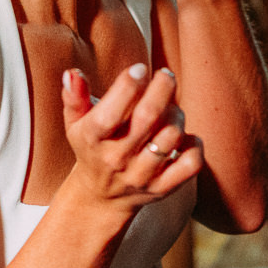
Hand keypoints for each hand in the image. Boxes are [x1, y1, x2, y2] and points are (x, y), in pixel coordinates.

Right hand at [61, 64, 201, 215]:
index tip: (139, 69)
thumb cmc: (91, 148)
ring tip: (170, 108)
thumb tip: (73, 72)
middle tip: (166, 75)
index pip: (111, 111)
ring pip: (171, 136)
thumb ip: (74, 96)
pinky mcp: (163, 188)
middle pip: (148, 116)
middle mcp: (117, 159)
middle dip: (162, 88)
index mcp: (93, 138)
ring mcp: (141, 176)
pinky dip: (194, 144)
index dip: (130, 84)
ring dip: (176, 113)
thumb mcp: (76, 123)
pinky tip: (183, 136)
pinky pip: (190, 163)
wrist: (101, 197)